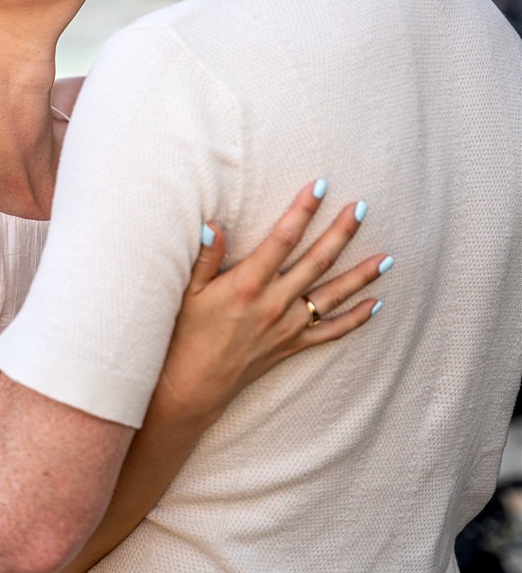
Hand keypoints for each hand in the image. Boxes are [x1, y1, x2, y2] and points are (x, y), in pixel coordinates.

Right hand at [154, 182, 388, 427]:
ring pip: (332, 296)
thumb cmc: (186, 333)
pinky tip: (374, 304)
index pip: (283, 239)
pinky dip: (355, 319)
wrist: (193, 385)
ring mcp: (287, 326)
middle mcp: (274, 303)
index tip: (320, 186)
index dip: (302, 211)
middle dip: (341, 233)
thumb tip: (214, 224)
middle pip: (317, 261)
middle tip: (362, 208)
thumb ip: (206, 257)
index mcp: (248, 284)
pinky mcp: (292, 346)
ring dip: (360, 275)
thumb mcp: (189, 291)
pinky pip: (331, 332)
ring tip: (386, 257)